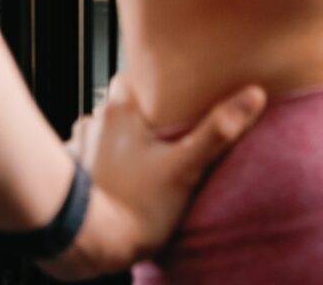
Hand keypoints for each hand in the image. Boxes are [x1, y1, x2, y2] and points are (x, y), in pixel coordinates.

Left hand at [38, 75, 266, 278]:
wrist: (93, 243)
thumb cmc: (138, 206)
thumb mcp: (185, 167)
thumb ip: (217, 132)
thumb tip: (252, 95)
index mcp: (119, 112)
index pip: (127, 79)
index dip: (145, 86)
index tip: (164, 95)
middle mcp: (93, 123)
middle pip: (114, 108)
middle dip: (133, 118)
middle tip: (158, 134)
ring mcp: (77, 149)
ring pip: (98, 134)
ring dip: (112, 143)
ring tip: (137, 161)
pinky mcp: (70, 177)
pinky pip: (84, 161)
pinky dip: (97, 167)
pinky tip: (113, 182)